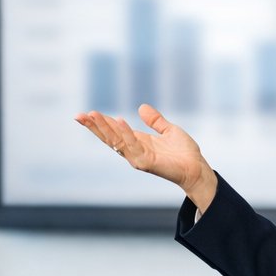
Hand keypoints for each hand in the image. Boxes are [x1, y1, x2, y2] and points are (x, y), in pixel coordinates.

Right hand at [75, 104, 218, 210]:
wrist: (196, 168)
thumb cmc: (184, 152)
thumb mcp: (168, 130)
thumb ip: (155, 120)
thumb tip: (141, 107)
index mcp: (137, 142)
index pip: (114, 131)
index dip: (100, 123)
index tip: (86, 113)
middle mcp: (134, 150)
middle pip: (109, 137)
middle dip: (94, 126)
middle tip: (78, 115)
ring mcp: (138, 157)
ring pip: (116, 141)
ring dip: (104, 128)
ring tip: (93, 115)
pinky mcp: (146, 162)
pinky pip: (133, 145)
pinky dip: (125, 133)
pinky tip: (118, 120)